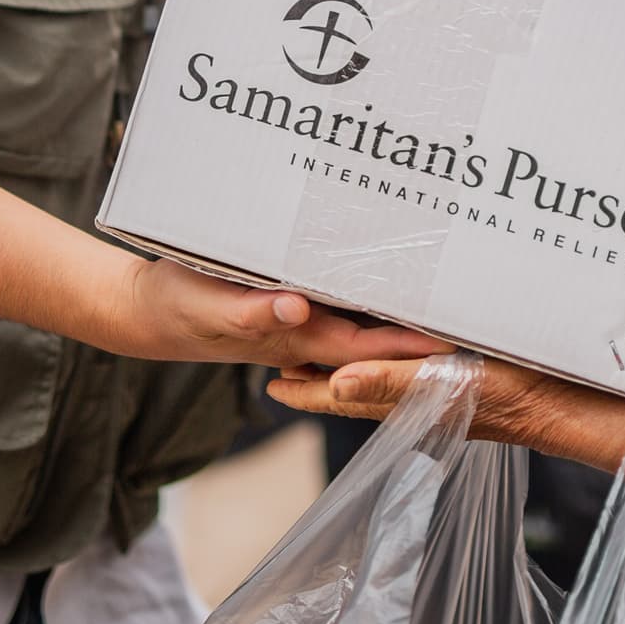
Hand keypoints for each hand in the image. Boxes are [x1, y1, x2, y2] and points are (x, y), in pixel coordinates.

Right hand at [119, 257, 451, 368]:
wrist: (150, 310)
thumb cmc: (177, 308)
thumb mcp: (207, 306)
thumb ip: (249, 311)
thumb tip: (296, 308)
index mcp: (294, 336)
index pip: (365, 345)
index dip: (407, 343)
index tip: (453, 337)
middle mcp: (307, 333)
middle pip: (376, 336)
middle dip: (421, 330)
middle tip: (474, 312)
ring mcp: (301, 322)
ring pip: (362, 322)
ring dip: (400, 313)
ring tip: (449, 295)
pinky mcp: (291, 307)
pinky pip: (340, 304)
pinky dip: (367, 295)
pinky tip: (388, 278)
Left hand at [267, 354, 622, 457]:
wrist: (567, 407)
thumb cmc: (515, 393)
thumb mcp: (451, 383)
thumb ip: (395, 382)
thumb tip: (338, 381)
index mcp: (404, 397)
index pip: (341, 393)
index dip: (306, 388)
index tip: (272, 380)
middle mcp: (414, 399)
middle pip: (354, 388)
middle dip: (319, 377)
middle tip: (285, 361)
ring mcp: (436, 394)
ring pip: (379, 381)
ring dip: (348, 369)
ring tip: (323, 355)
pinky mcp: (459, 386)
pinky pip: (410, 374)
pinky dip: (386, 364)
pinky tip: (390, 352)